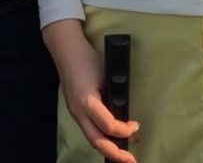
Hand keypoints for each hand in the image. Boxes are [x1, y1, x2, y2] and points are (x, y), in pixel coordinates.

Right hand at [43, 20, 139, 162]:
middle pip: (96, 141)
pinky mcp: (76, 111)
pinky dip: (102, 139)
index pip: (108, 126)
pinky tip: (113, 141)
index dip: (124, 130)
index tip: (136, 126)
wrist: (65, 50)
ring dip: (109, 149)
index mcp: (86, 102)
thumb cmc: (87, 59)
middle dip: (115, 154)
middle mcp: (78, 112)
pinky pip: (89, 130)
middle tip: (131, 161)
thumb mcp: (105, 75)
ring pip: (92, 138)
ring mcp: (75, 113)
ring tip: (125, 155)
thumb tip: (127, 110)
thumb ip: (114, 94)